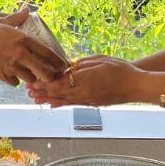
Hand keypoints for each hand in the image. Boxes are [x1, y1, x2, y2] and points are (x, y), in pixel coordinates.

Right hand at [0, 19, 67, 85]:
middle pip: (43, 71)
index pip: (47, 53)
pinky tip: (13, 76)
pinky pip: (14, 82)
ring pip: (29, 78)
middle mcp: (20, 54)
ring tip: (31, 76)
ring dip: (31, 78)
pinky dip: (14, 80)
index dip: (57, 61)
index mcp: (23, 40)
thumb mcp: (1, 22)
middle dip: (49, 76)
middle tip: (51, 76)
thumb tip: (26, 9)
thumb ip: (17, 17)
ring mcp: (11, 67)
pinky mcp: (2, 76)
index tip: (63, 65)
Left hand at [27, 56, 145, 107]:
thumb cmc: (122, 69)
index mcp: (86, 79)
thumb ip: (82, 64)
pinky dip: (61, 104)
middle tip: (28, 92)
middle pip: (59, 93)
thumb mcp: (101, 60)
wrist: (137, 86)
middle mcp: (85, 92)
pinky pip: (73, 104)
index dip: (45, 83)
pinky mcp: (92, 103)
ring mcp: (88, 100)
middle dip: (42, 92)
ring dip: (48, 100)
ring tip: (35, 100)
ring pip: (64, 100)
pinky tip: (52, 105)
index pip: (60, 83)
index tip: (32, 82)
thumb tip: (67, 67)